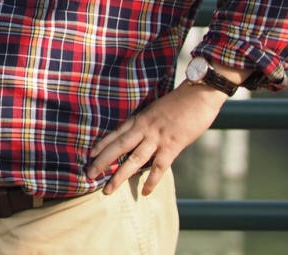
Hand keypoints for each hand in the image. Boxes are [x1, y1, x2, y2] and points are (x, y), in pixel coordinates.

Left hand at [86, 83, 228, 195]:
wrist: (199, 94)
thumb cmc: (181, 101)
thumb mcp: (158, 109)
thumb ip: (149, 122)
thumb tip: (144, 135)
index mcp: (140, 118)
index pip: (116, 132)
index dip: (102, 144)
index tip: (90, 154)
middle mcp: (144, 127)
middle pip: (118, 146)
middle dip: (102, 161)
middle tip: (88, 174)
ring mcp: (157, 137)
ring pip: (133, 159)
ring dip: (119, 175)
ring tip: (108, 189)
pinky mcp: (172, 145)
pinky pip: (159, 167)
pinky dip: (151, 181)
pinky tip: (145, 192)